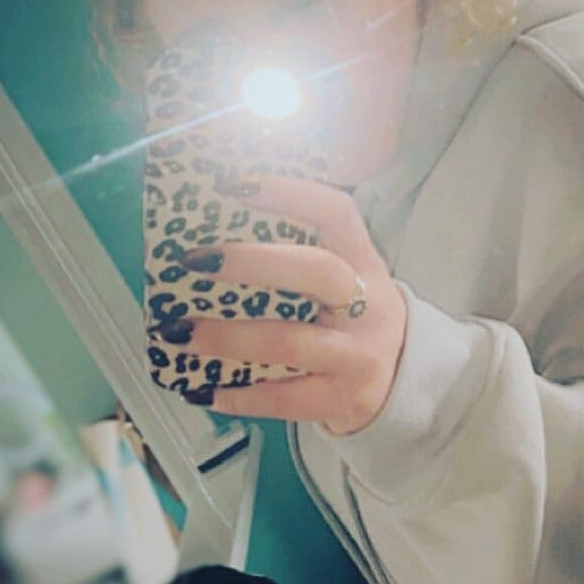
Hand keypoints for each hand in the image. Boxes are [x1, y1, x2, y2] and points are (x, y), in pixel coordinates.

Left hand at [154, 173, 408, 435]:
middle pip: (317, 271)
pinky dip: (239, 396)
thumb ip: (301, 260)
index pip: (337, 214)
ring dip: (227, 337)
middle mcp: (369, 306)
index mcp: (366, 265)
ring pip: (290, 341)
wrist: (406, 385)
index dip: (289, 193)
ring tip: (177, 333)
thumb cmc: (357, 323)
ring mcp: (358, 356)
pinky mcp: (344, 400)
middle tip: (194, 260)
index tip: (232, 183)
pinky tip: (202, 391)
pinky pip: (285, 399)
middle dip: (252, 262)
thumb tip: (211, 240)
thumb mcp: (350, 282)